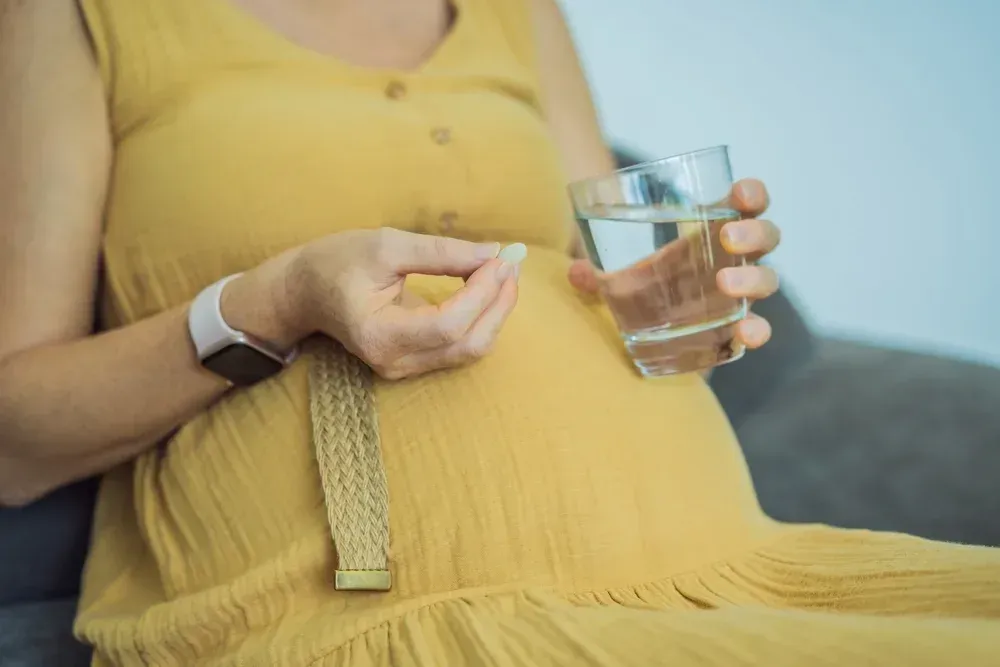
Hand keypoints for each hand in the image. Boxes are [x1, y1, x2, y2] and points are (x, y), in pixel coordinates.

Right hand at [279, 228, 517, 379]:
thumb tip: (494, 253)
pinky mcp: (413, 363)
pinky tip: (486, 289)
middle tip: (510, 265)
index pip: (449, 324)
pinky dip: (481, 319)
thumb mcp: (386, 245)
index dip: (483, 293)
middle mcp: (394, 362)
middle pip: (468, 345)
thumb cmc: (337, 262)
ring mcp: (404, 368)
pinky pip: (460, 348)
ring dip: (495, 312)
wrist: (303, 291)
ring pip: (470, 351)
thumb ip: (441, 252)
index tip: (499, 259)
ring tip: (502, 272)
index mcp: (380, 334)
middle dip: (498, 305)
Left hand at [567, 178, 780, 348]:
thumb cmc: (640, 285)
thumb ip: (597, 271)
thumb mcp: (617, 272)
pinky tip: (746, 332)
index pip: (744, 203)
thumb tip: (575, 272)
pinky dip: (756, 330)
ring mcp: (738, 296)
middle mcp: (733, 260)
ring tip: (726, 283)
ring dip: (754, 279)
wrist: (646, 335)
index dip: (752, 194)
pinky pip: (756, 328)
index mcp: (712, 230)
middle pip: (765, 237)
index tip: (741, 194)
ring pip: (766, 280)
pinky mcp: (733, 330)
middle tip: (728, 239)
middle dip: (754, 233)